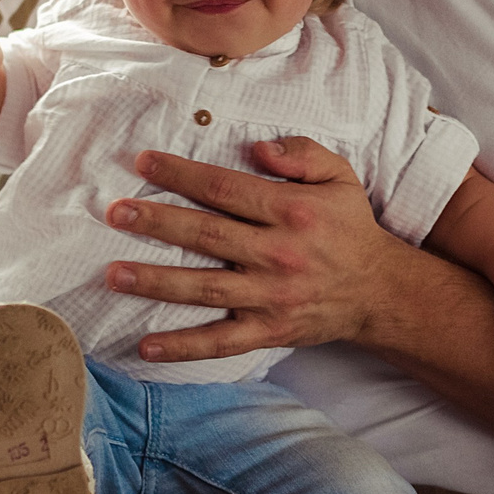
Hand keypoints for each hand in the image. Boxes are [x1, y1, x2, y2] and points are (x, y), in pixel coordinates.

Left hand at [104, 137, 411, 360]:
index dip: (182, 175)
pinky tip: (146, 346)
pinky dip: (184, 347)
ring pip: (205, 289)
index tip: (143, 164)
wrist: (379, 291)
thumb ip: (301, 154)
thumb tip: (257, 147)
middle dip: (157, 223)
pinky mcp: (269, 330)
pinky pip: (221, 342)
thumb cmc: (350, 228)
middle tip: (116, 213)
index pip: (225, 189)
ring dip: (157, 282)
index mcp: (292, 211)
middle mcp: (278, 253)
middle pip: (207, 236)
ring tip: (114, 274)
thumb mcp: (339, 176)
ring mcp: (271, 296)